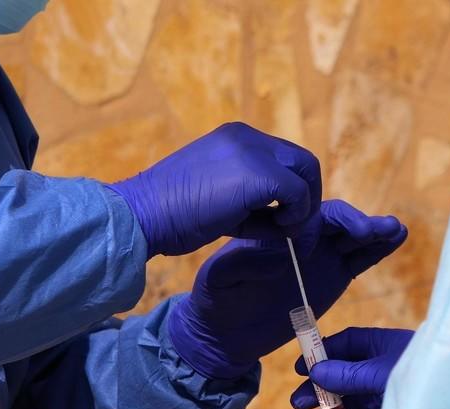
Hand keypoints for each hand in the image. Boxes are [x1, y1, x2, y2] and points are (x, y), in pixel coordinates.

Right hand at [109, 122, 320, 256]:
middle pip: (303, 161)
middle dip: (307, 197)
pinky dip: (296, 216)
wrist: (143, 215)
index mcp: (235, 138)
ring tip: (280, 231)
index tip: (280, 218)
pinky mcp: (259, 174)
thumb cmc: (172, 216)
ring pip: (306, 173)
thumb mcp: (217, 196)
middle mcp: (246, 136)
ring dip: (303, 207)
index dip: (291, 190)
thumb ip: (251, 198)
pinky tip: (275, 231)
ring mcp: (253, 151)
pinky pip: (299, 194)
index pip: (283, 158)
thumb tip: (288, 218)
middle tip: (293, 227)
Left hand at [168, 200, 406, 378]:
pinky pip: (359, 259)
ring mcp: (320, 256)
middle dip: (359, 223)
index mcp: (276, 230)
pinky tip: (397, 238)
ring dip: (375, 231)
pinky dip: (378, 248)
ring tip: (396, 229)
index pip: (308, 215)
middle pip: (337, 222)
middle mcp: (302, 238)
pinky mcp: (333, 276)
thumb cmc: (217, 301)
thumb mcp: (220, 279)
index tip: (343, 228)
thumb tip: (280, 251)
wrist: (225, 333)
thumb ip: (245, 262)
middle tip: (378, 228)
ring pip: (353, 238)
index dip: (328, 218)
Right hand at [290, 327, 413, 408]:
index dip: (322, 354)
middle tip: (297, 405)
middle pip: (344, 379)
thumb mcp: (381, 371)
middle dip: (320, 392)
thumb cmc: (424, 377)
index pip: (346, 344)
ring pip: (353, 407)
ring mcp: (391, 398)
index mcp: (383, 346)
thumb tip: (317, 371)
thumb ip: (349, 373)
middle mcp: (385, 370)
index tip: (300, 369)